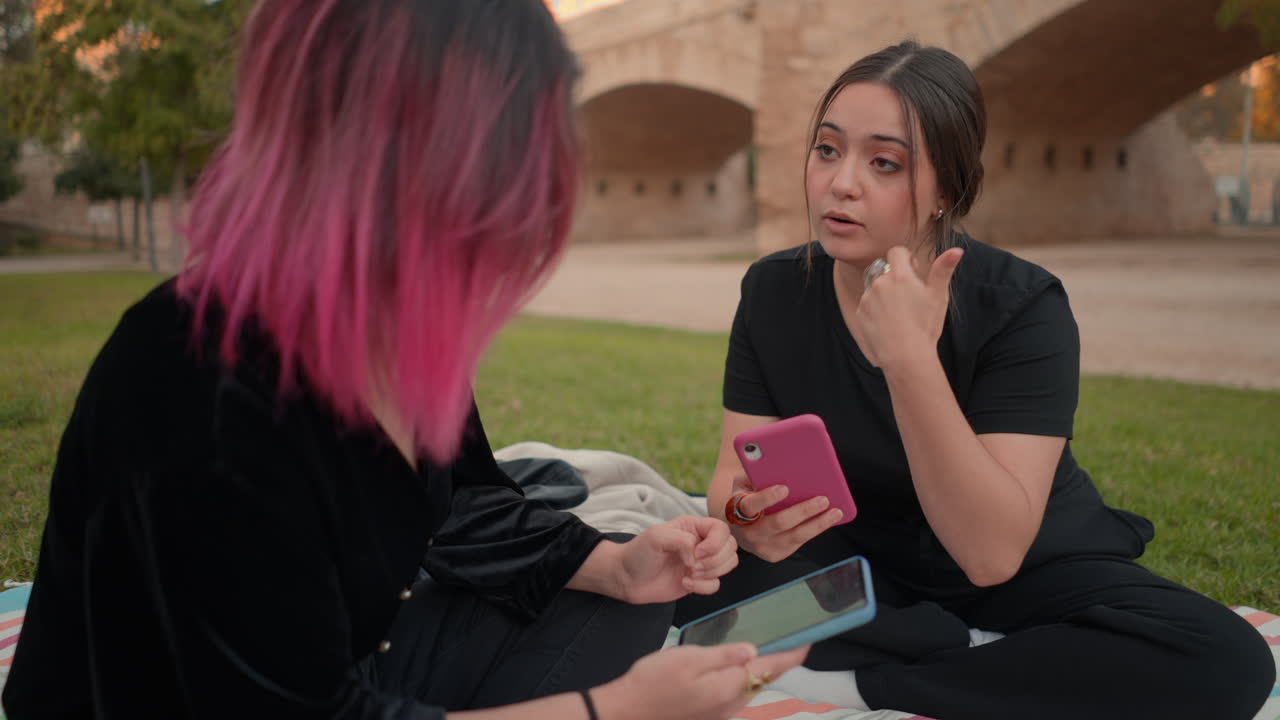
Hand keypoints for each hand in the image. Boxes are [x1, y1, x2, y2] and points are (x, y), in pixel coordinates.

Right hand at [594, 643, 808, 719]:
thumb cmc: (655, 681)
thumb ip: (725, 654)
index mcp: (731, 686)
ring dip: (759, 667)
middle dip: (777, 657)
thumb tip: (754, 649)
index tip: (808, 637)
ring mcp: (721, 712)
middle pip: (764, 677)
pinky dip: (742, 677)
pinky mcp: (710, 715)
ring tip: (762, 643)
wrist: (628, 712)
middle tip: (782, 632)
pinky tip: (733, 664)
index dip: (793, 651)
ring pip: (750, 686)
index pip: (773, 667)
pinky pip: (735, 693)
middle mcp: (732, 703)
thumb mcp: (689, 658)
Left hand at [617, 516, 739, 603]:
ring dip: (711, 573)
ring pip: (728, 565)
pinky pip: (716, 585)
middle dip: (715, 560)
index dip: (715, 543)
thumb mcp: (657, 537)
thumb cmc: (638, 553)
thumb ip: (682, 540)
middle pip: (730, 548)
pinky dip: (703, 587)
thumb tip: (697, 558)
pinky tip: (684, 583)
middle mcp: (701, 543)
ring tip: (689, 574)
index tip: (697, 553)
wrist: (627, 578)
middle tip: (692, 566)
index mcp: (693, 527)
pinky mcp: (698, 580)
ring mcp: (701, 562)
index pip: (722, 529)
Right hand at [725, 473, 843, 562]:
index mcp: (736, 511)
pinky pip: (799, 542)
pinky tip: (830, 519)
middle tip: (823, 499)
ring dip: (818, 524)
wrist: (736, 523)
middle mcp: (748, 533)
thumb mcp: (743, 482)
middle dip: (803, 511)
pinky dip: (816, 530)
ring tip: (836, 511)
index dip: (767, 497)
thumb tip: (782, 462)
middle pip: (778, 523)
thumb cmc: (746, 494)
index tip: (785, 488)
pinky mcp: (775, 555)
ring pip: (794, 536)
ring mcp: (762, 547)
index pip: (751, 505)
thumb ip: (756, 473)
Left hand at [853, 246, 962, 370]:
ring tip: (900, 315)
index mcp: (899, 276)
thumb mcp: (938, 296)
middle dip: (896, 280)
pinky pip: (868, 305)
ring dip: (885, 295)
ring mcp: (867, 298)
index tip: (914, 273)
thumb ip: (944, 269)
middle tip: (910, 300)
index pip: (896, 252)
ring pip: (876, 288)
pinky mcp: (859, 313)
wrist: (905, 356)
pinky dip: (876, 310)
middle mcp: (880, 283)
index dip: (906, 259)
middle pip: (887, 271)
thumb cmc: (925, 325)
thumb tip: (957, 249)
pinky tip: (889, 324)